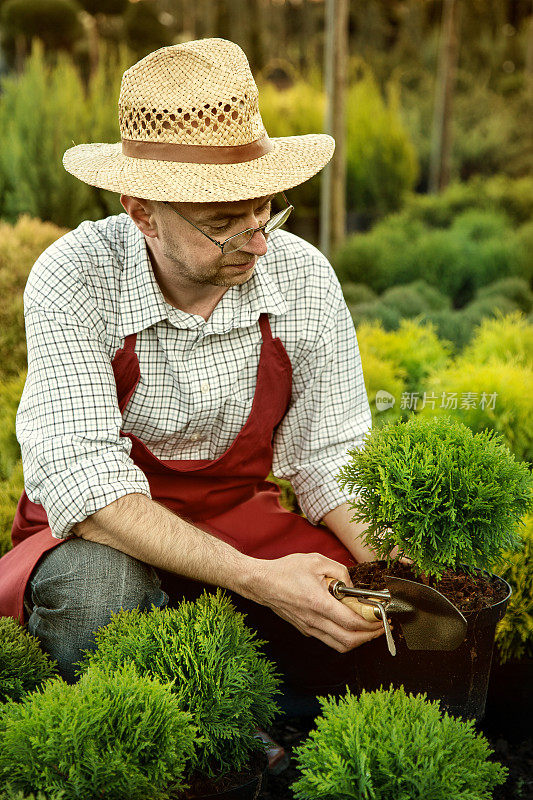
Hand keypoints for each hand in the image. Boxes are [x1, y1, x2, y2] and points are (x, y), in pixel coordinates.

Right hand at [244, 552, 384, 652]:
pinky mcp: (305, 629)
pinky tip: (349, 625)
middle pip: (349, 640)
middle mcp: (314, 620)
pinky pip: (329, 640)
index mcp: (318, 603)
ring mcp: (309, 627)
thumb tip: (352, 586)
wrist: (261, 583)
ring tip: (369, 628)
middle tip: (381, 625)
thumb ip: (340, 571)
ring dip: (358, 640)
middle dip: (370, 635)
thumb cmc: (286, 570)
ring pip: (340, 645)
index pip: (351, 622)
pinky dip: (344, 637)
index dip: (371, 622)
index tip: (382, 615)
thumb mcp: (316, 560)